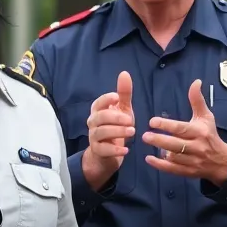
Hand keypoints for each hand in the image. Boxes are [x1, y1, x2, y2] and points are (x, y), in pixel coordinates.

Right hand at [81, 71, 134, 190]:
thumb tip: (125, 73)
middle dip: (115, 117)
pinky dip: (114, 149)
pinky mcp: (97, 151)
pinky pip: (103, 149)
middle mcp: (93, 122)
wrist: (108, 154)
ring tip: (132, 132)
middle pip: (100, 117)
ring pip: (101, 132)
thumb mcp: (122, 109)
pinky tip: (126, 149)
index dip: (106, 99)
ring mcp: (93, 137)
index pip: (98, 103)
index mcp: (98, 111)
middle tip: (130, 120)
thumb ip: (124, 93)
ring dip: (117, 131)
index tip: (117, 98)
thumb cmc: (115, 127)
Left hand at [142, 80, 226, 183]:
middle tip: (144, 135)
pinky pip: (173, 169)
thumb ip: (197, 100)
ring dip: (160, 152)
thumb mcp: (206, 116)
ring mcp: (193, 161)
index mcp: (200, 132)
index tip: (152, 122)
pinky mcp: (189, 172)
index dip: (166, 125)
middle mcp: (197, 147)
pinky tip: (149, 159)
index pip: (181, 128)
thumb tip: (196, 81)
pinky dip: (161, 165)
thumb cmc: (210, 135)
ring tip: (147, 144)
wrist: (222, 161)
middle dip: (159, 140)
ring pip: (174, 157)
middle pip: (176, 144)